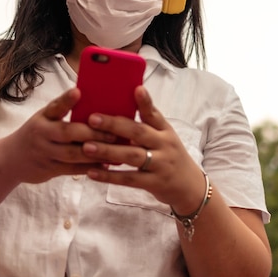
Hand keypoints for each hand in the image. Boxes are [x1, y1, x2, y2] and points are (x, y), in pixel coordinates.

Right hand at [5, 87, 114, 184]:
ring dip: (96, 152)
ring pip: (73, 154)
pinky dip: (91, 167)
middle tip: (114, 133)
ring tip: (115, 150)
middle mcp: (41, 134)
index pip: (55, 106)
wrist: (11, 159)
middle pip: (68, 132)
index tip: (78, 92)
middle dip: (92, 133)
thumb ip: (62, 111)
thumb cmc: (36, 133)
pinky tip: (106, 164)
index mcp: (42, 117)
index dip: (66, 100)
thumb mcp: (44, 118)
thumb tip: (91, 99)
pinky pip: (73, 169)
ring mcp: (44, 153)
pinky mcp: (49, 169)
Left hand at [81, 85, 205, 211]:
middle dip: (114, 125)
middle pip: (138, 132)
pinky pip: (129, 179)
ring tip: (87, 147)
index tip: (136, 89)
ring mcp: (160, 164)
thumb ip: (146, 125)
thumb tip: (121, 108)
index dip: (145, 101)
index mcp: (165, 131)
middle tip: (92, 119)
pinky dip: (110, 176)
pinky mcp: (154, 183)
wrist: (190, 187)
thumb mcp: (164, 138)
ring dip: (108, 151)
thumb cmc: (169, 157)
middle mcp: (164, 145)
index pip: (154, 113)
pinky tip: (92, 172)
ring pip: (132, 156)